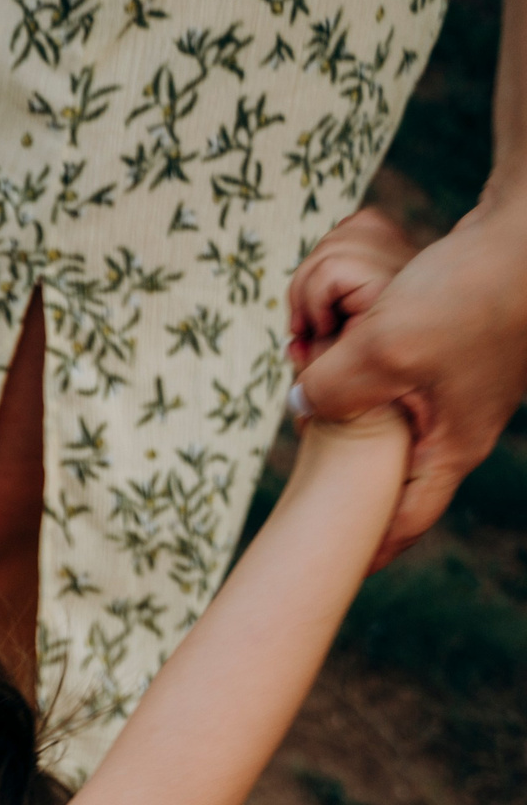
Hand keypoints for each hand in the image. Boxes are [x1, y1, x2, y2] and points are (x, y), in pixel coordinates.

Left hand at [289, 202, 526, 568]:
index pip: (407, 517)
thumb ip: (332, 384)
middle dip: (343, 476)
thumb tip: (301, 402)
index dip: (369, 547)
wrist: (526, 232)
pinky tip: (329, 350)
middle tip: (303, 498)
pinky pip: (387, 371)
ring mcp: (453, 386)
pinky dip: (356, 364)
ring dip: (343, 406)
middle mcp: (456, 424)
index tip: (339, 572)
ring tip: (306, 404)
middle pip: (388, 472)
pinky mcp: (446, 346)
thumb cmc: (469, 294)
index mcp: (451, 444)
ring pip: (382, 414)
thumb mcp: (384, 348)